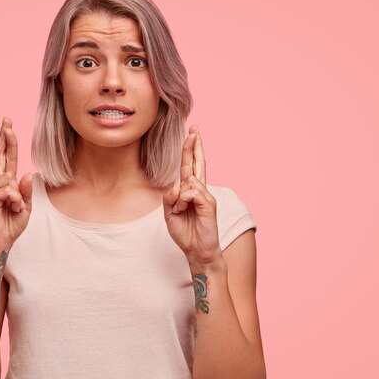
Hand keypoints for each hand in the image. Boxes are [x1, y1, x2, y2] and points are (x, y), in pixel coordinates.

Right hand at [0, 117, 32, 254]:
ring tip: (16, 209)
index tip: (7, 126)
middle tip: (6, 120)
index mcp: (6, 184)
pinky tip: (12, 209)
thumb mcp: (26, 208)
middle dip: (4, 138)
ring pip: (9, 178)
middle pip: (0, 156)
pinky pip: (7, 190)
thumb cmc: (11, 226)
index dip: (8, 142)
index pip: (7, 159)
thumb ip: (26, 192)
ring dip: (18, 196)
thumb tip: (26, 173)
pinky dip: (14, 200)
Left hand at [162, 125, 221, 265]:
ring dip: (179, 197)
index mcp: (190, 191)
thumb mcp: (169, 213)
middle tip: (194, 127)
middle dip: (195, 144)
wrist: (197, 251)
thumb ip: (169, 197)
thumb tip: (177, 186)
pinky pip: (191, 192)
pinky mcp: (209, 203)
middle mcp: (200, 190)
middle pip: (197, 162)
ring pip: (188, 181)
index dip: (190, 150)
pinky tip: (184, 210)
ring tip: (181, 211)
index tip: (191, 133)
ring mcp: (206, 195)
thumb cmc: (185, 232)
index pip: (190, 166)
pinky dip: (183, 201)